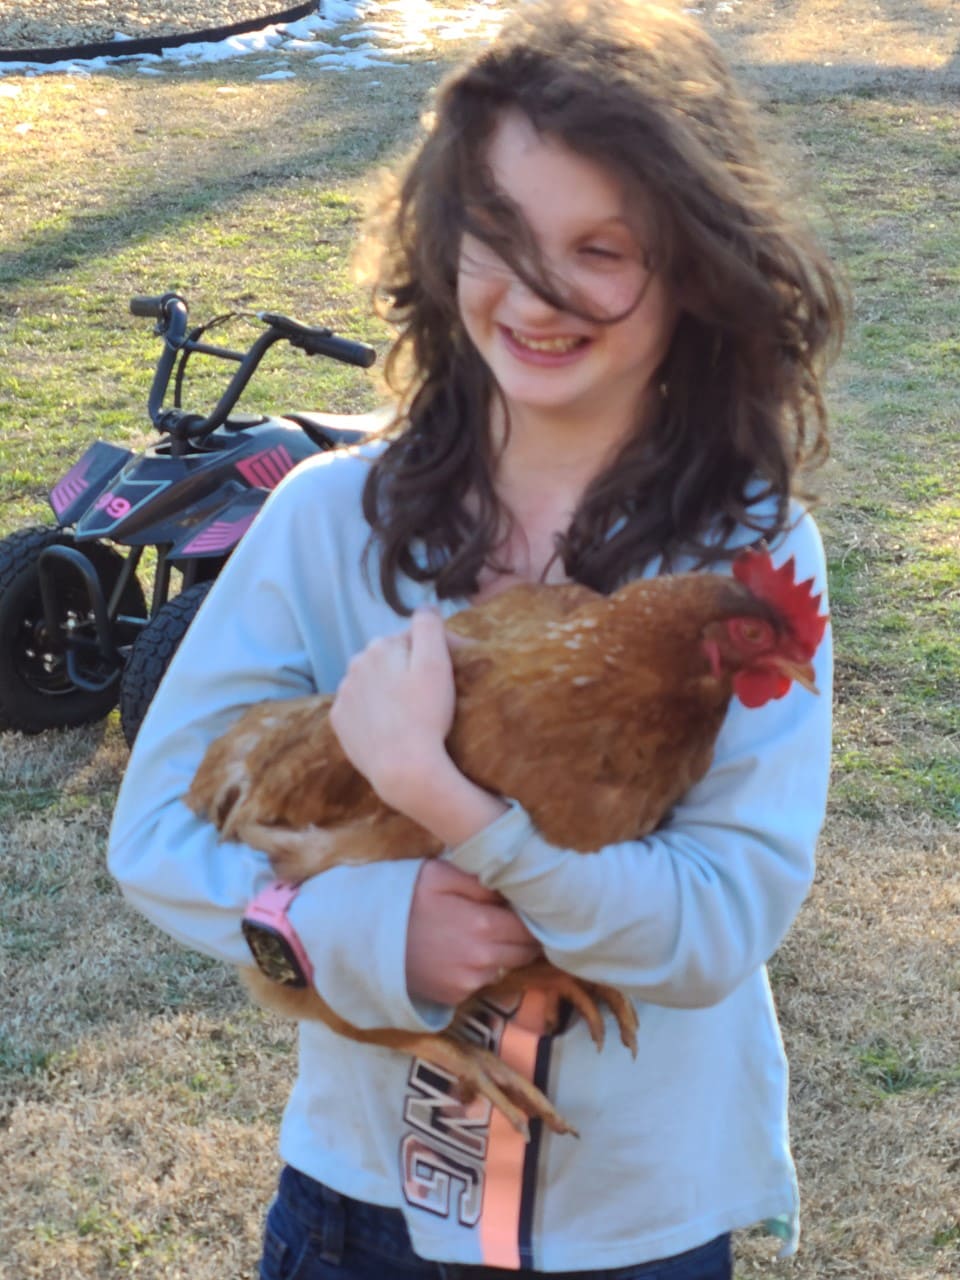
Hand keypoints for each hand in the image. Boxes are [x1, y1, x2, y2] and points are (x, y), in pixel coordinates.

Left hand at [330, 609, 507, 843]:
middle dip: (408, 668)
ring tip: (410, 712)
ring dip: (389, 689)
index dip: (437, 651)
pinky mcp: (339, 721)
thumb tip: (425, 607)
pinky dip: (373, 711)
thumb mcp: (437, 664)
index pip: (414, 638)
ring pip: (372, 682)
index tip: (455, 672)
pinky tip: (390, 726)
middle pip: (390, 659)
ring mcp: (344, 694)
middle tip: (432, 695)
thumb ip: (429, 627)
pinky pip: (359, 707)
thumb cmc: (427, 715)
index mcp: (380, 646)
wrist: (403, 769)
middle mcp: (355, 664)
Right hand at [406, 860, 541, 1005]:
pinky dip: (481, 968)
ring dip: (503, 953)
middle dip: (523, 937)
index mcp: (483, 925)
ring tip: (482, 935)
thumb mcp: (440, 874)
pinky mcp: (455, 997)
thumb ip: (481, 880)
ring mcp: (469, 982)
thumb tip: (511, 889)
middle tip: (510, 920)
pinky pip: (482, 981)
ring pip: (506, 967)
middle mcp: (483, 960)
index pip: (531, 928)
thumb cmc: (405, 899)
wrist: (367, 939)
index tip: (526, 908)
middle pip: (525, 952)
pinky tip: (462, 952)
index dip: (532, 917)